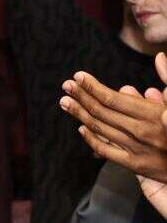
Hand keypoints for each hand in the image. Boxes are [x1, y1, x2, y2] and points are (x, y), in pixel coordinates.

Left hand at [60, 59, 166, 180]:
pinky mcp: (135, 165)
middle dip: (81, 96)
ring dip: (80, 114)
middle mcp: (142, 131)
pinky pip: (106, 150)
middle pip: (102, 112)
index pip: (114, 98)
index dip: (93, 87)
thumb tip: (159, 57)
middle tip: (66, 86)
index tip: (79, 77)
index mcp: (154, 114)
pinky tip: (81, 128)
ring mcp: (137, 149)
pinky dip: (91, 138)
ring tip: (66, 101)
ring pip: (100, 129)